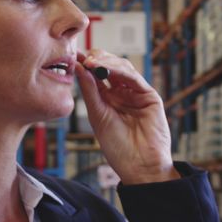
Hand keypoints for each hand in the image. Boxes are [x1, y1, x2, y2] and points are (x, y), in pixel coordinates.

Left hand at [75, 50, 178, 184]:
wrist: (138, 166)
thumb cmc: (117, 147)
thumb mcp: (97, 115)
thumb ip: (90, 91)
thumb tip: (78, 67)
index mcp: (107, 99)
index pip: (96, 75)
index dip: (85, 64)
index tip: (72, 55)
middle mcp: (122, 93)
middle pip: (110, 67)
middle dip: (96, 59)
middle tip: (81, 57)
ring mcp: (136, 94)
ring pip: (122, 68)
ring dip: (106, 62)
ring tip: (90, 62)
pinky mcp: (149, 96)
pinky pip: (134, 78)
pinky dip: (119, 70)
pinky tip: (104, 68)